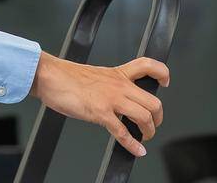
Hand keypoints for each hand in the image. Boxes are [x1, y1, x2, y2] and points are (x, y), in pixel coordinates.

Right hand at [29, 53, 168, 157]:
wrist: (51, 76)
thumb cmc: (67, 77)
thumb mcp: (96, 75)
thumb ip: (110, 85)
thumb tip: (117, 100)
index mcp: (118, 73)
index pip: (147, 65)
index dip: (161, 73)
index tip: (165, 82)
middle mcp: (119, 85)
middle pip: (153, 101)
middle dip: (158, 118)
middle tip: (153, 124)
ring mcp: (111, 99)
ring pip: (144, 116)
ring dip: (148, 131)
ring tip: (144, 137)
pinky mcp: (101, 112)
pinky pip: (123, 131)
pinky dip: (132, 144)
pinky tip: (136, 150)